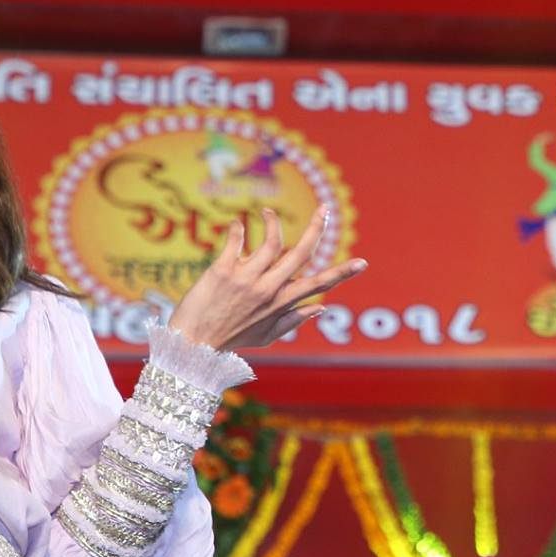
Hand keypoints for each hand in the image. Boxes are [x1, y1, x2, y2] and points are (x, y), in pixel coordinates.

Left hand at [168, 208, 367, 351]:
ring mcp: (246, 279)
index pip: (319, 285)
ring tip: (268, 212)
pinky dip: (239, 228)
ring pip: (270, 241)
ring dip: (272, 221)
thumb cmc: (230, 341)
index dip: (343, 273)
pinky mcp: (222, 271)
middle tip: (324, 210)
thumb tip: (323, 307)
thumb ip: (294, 320)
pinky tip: (238, 223)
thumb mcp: (267, 336)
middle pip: (300, 253)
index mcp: (281, 304)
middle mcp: (268, 289)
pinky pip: (235, 241)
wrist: (192, 346)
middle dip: (317, 228)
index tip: (363, 263)